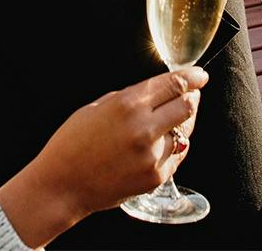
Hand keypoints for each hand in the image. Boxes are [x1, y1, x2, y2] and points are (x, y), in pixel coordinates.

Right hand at [2, 68, 205, 241]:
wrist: (62, 185)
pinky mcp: (154, 177)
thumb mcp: (99, 106)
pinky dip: (172, 148)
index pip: (175, 84)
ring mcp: (151, 155)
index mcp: (128, 104)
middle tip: (190, 96)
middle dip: (192, 98)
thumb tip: (161, 91)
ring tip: (165, 124)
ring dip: (180, 124)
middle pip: (188, 106)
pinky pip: (176, 155)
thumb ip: (132, 97)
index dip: (192, 77)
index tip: (199, 76)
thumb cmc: (73, 142)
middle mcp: (144, 128)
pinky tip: (156, 146)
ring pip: (185, 132)